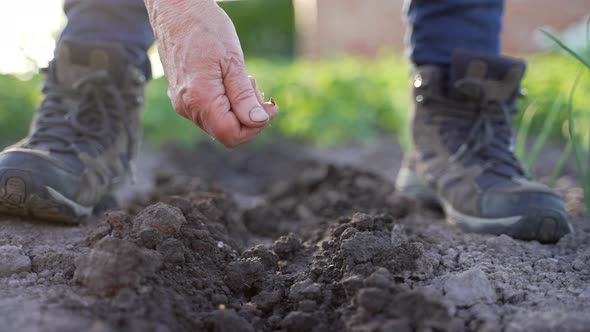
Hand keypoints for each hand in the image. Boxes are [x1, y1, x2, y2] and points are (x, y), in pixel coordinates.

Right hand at [145, 0, 278, 147]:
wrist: (175, 8)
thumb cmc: (204, 27)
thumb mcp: (232, 60)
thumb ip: (244, 96)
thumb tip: (258, 121)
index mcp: (199, 99)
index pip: (232, 135)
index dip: (256, 127)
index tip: (269, 106)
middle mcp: (187, 106)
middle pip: (226, 133)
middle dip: (249, 117)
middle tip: (257, 87)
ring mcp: (182, 103)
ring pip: (218, 124)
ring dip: (238, 109)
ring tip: (243, 79)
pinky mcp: (182, 96)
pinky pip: (209, 112)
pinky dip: (226, 103)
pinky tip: (229, 80)